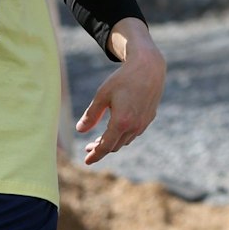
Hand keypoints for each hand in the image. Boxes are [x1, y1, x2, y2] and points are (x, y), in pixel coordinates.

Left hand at [76, 31, 163, 165]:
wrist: (149, 68)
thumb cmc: (123, 79)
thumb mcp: (102, 95)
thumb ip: (91, 115)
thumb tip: (79, 130)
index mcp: (121, 122)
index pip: (105, 146)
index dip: (95, 155)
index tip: (86, 161)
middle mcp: (134, 126)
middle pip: (115, 146)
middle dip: (101, 148)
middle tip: (88, 147)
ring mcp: (143, 123)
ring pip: (125, 140)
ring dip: (112, 142)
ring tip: (100, 140)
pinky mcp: (149, 118)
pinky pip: (134, 133)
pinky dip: (122, 135)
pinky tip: (116, 129)